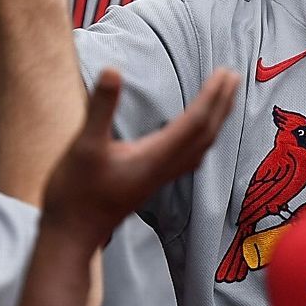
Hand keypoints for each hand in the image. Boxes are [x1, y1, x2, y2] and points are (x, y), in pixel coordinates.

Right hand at [39, 68, 239, 246]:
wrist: (71, 234)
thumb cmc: (75, 193)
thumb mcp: (84, 145)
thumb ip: (100, 108)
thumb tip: (112, 71)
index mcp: (155, 157)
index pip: (195, 122)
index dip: (212, 96)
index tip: (224, 72)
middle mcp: (164, 168)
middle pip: (205, 133)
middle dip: (222, 104)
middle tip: (234, 76)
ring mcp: (160, 177)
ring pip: (201, 147)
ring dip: (216, 120)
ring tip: (225, 99)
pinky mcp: (152, 182)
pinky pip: (189, 157)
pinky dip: (202, 139)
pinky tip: (198, 136)